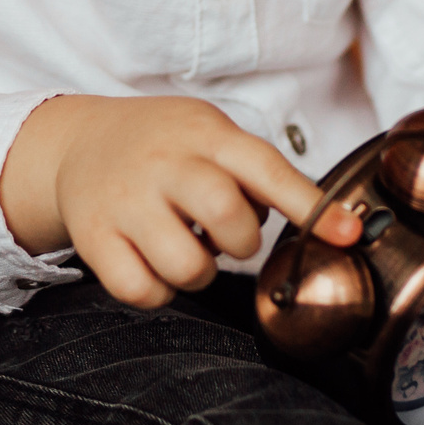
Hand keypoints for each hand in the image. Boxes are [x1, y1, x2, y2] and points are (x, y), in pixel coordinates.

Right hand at [0, 95, 361, 307]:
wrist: (76, 142)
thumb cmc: (161, 144)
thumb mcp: (209, 133)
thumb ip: (256, 170)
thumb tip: (322, 221)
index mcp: (202, 133)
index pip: (266, 170)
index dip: (311, 207)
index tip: (347, 235)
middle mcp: (163, 163)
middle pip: (229, 218)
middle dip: (243, 243)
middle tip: (228, 237)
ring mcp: (125, 201)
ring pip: (189, 266)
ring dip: (201, 272)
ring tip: (187, 248)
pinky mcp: (92, 237)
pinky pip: (142, 290)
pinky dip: (159, 291)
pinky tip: (154, 264)